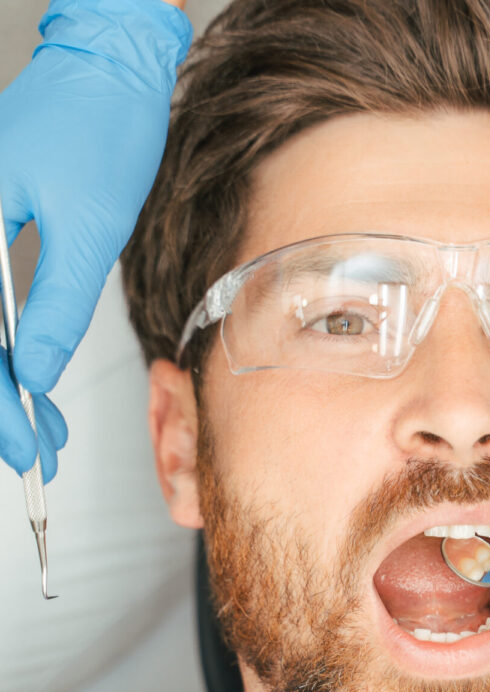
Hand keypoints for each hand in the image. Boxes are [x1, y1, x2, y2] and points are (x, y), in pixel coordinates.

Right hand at [0, 0, 190, 480]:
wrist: (110, 73)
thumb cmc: (99, 129)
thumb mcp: (87, 229)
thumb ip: (57, 305)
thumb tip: (36, 372)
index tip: (23, 447)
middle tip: (36, 451)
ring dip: (6, 387)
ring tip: (44, 430)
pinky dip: (12, 352)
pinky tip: (35, 384)